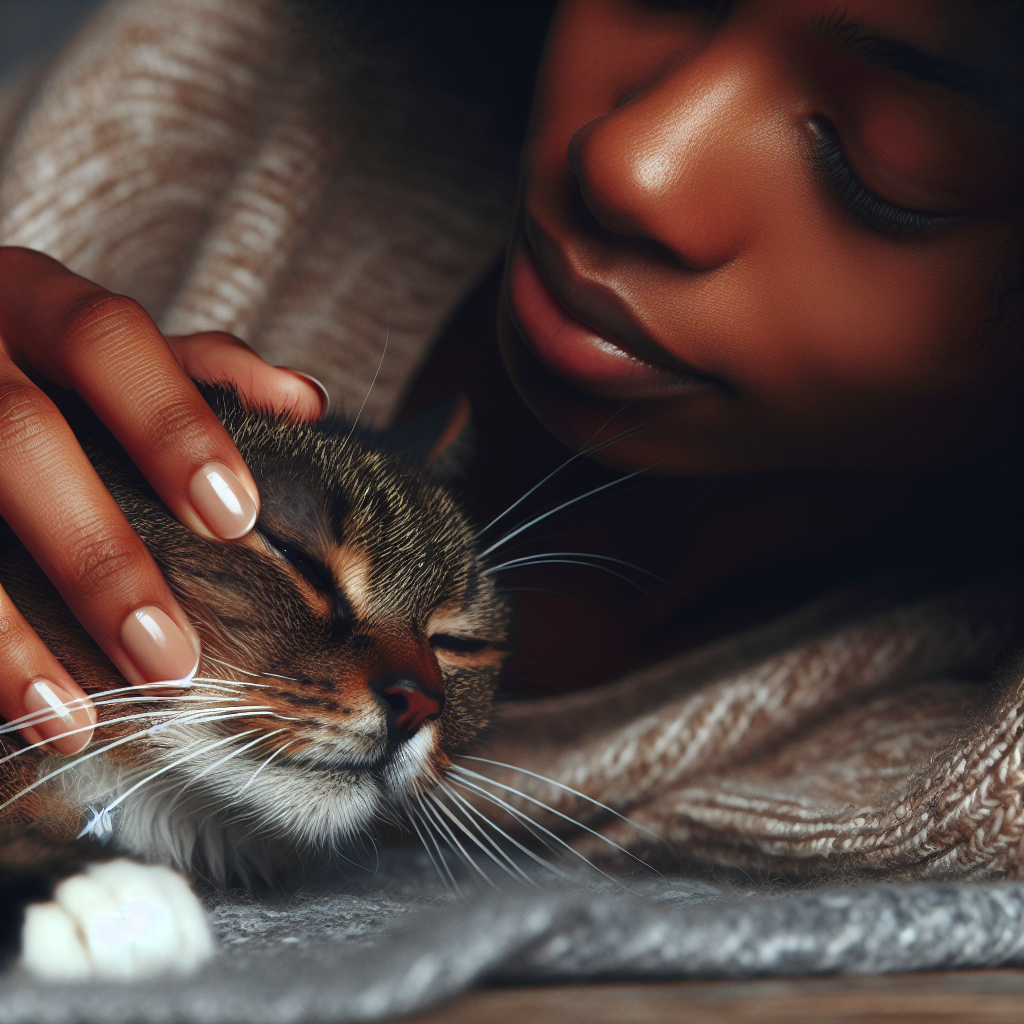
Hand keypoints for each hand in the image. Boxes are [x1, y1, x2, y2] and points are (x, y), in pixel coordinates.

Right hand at [0, 248, 324, 754]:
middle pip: (21, 436)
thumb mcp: (97, 346)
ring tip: (76, 720)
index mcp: (36, 303)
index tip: (236, 516)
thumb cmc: (29, 356)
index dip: (173, 425)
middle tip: (169, 655)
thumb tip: (305, 402)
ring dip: (9, 635)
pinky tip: (14, 710)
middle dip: (96, 552)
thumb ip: (196, 370)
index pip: (109, 342)